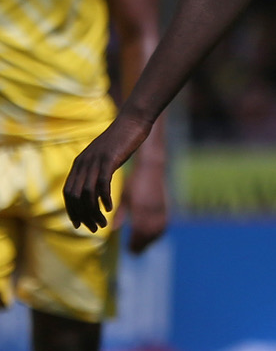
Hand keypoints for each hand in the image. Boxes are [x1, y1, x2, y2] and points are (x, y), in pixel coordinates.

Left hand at [64, 115, 151, 232]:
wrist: (132, 121)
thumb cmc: (121, 140)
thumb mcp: (104, 158)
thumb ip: (97, 172)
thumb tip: (95, 191)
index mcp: (79, 163)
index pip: (68, 193)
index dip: (72, 211)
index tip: (79, 225)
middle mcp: (83, 163)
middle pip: (75, 196)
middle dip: (82, 216)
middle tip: (93, 229)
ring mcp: (95, 160)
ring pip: (87, 193)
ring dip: (93, 212)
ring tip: (102, 224)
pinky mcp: (108, 159)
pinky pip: (102, 183)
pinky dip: (104, 198)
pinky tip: (109, 207)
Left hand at [121, 158, 167, 252]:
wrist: (152, 168)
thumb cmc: (134, 182)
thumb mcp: (125, 197)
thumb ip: (120, 213)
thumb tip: (113, 229)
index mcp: (141, 207)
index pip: (139, 230)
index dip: (135, 242)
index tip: (129, 249)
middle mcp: (152, 210)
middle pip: (149, 233)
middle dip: (142, 244)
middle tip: (133, 252)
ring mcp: (161, 209)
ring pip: (157, 230)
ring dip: (150, 240)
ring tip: (142, 247)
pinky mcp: (166, 207)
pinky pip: (163, 225)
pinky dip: (158, 233)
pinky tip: (151, 236)